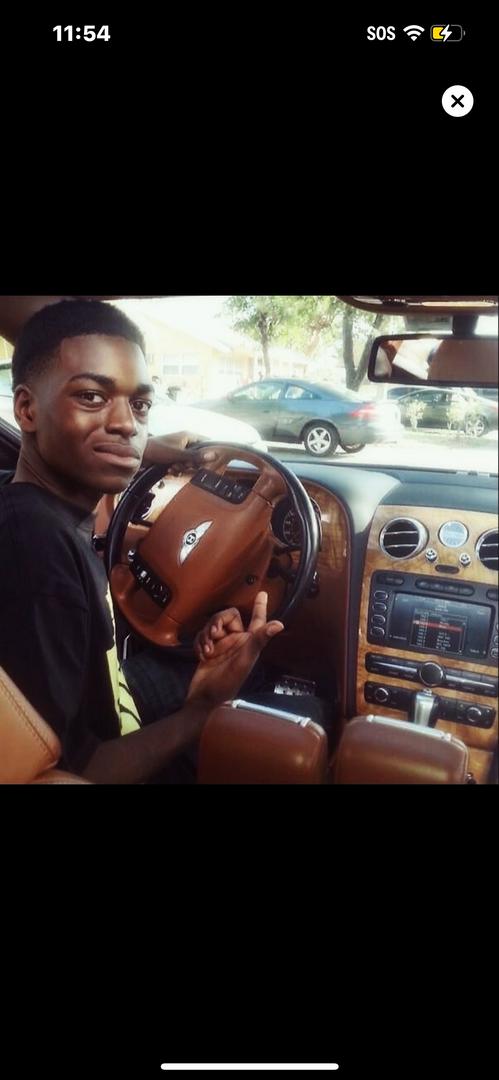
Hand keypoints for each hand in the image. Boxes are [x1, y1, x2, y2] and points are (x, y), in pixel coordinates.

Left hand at [143, 432, 217, 471]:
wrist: (138, 455)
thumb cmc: (156, 450)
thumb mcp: (178, 454)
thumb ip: (196, 456)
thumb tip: (214, 456)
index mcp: (189, 436)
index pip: (207, 443)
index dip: (209, 453)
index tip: (206, 463)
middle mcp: (185, 442)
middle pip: (199, 456)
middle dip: (192, 464)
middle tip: (184, 465)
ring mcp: (179, 450)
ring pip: (189, 463)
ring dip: (182, 468)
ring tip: (173, 467)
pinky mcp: (172, 458)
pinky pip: (181, 466)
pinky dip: (176, 470)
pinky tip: (169, 470)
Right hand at [187, 592, 283, 707]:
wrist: (203, 698)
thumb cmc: (226, 683)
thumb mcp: (244, 660)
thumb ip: (259, 640)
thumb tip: (279, 624)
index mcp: (248, 643)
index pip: (256, 620)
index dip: (259, 607)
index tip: (262, 593)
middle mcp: (236, 642)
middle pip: (227, 617)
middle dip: (217, 623)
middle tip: (213, 634)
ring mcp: (221, 646)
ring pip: (212, 625)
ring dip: (206, 635)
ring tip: (207, 649)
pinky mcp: (207, 649)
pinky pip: (202, 636)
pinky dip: (199, 643)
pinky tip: (201, 654)